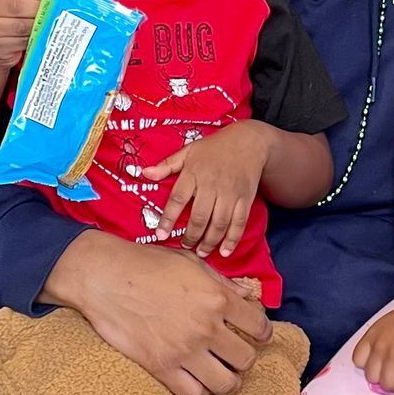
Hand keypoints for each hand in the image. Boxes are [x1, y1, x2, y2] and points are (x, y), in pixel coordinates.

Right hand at [41, 232, 268, 394]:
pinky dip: (199, 390)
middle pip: (246, 359)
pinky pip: (193, 394)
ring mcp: (183, 350)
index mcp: (216, 297)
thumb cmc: (146, 264)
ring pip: (226, 384)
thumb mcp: (190, 263)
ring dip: (227, 380)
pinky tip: (195, 378)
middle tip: (233, 354)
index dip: (262, 332)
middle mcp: (206, 326)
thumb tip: (248, 295)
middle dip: (244, 357)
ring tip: (219, 372)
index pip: (259, 326)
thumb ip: (222, 282)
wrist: (103, 276)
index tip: (255, 334)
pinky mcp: (161, 367)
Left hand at [144, 121, 271, 258]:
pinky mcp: (246, 199)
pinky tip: (225, 251)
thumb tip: (145, 173)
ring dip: (209, 242)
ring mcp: (230, 193)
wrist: (248, 141)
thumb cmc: (214, 147)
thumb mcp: (188, 151)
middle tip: (185, 247)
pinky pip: (239, 223)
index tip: (161, 235)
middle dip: (191, 236)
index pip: (177, 199)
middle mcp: (212, 185)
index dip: (168, 219)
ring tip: (201, 252)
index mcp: (194, 173)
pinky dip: (232, 239)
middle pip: (200, 217)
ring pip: (219, 223)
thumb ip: (167, 165)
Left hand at [353, 296, 393, 394]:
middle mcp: (380, 346)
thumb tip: (383, 359)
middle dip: (384, 376)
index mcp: (373, 334)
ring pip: (387, 384)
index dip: (371, 365)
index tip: (382, 365)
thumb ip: (383, 339)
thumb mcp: (392, 322)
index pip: (358, 360)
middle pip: (371, 376)